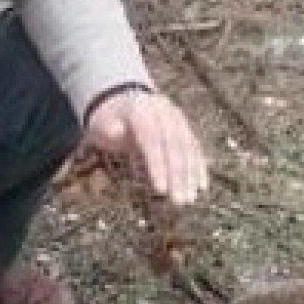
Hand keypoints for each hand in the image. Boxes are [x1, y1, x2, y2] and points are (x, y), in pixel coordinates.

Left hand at [85, 88, 208, 204]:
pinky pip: (194, 147)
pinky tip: (201, 185)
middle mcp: (163, 113)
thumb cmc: (109, 120)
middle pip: (173, 146)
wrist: (124, 101)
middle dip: (177, 176)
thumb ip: (108, 129)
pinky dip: (198, 166)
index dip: (157, 165)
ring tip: (190, 199)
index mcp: (141, 112)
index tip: (161, 190)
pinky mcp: (184, 127)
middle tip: (179, 202)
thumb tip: (115, 132)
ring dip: (190, 175)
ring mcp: (177, 119)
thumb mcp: (101, 123)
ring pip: (187, 148)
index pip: (151, 140)